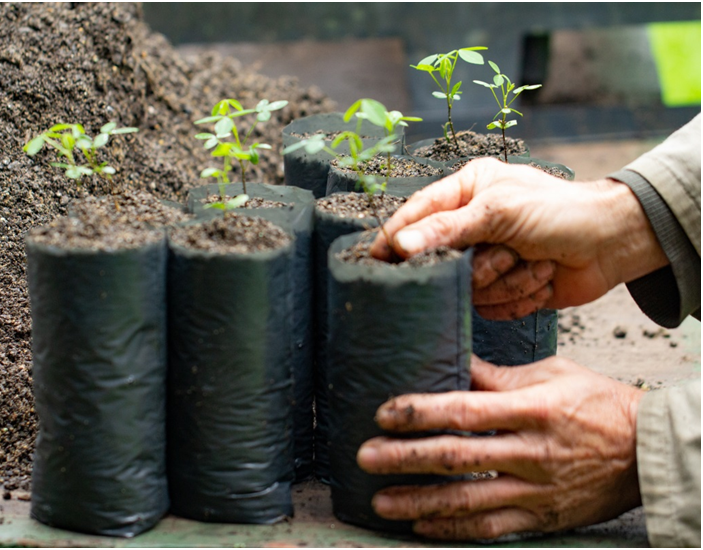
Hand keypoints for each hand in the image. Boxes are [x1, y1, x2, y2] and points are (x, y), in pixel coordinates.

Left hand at [357, 355, 643, 539]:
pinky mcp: (542, 517)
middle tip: (365, 457)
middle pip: (457, 458)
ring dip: (419, 502)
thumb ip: (498, 375)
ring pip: (468, 502)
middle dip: (404, 459)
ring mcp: (537, 490)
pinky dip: (454, 531)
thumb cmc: (599, 404)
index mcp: (532, 410)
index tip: (383, 413)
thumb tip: (452, 362)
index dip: (419, 413)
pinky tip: (422, 526)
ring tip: (381, 501)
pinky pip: (492, 530)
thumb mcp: (552, 375)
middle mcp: (531, 452)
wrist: (648, 451)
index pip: (464, 411)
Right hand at [370, 158, 668, 318]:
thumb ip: (445, 228)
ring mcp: (487, 259)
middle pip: (442, 262)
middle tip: (505, 255)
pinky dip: (518, 296)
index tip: (376, 259)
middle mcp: (472, 225)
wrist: (612, 243)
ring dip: (506, 281)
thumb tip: (399, 243)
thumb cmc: (560, 212)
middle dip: (480, 266)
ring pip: (468, 290)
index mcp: (466, 191)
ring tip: (534, 263)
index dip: (395, 237)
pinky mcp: (503, 289)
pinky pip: (490, 308)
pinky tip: (541, 278)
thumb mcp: (498, 211)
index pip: (416, 215)